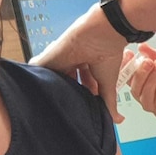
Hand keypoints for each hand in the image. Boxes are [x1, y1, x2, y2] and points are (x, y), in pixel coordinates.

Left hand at [30, 5, 127, 120]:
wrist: (103, 33)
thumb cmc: (108, 55)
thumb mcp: (107, 84)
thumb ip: (108, 102)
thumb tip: (119, 121)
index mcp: (87, 66)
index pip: (79, 85)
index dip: (79, 96)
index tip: (79, 109)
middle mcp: (72, 61)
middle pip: (65, 82)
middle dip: (66, 94)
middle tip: (65, 109)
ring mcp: (60, 58)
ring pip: (52, 77)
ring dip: (52, 88)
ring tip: (54, 102)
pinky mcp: (49, 56)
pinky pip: (38, 68)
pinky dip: (36, 79)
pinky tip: (36, 91)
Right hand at [128, 43, 155, 118]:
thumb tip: (141, 48)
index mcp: (149, 80)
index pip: (130, 77)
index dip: (125, 67)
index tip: (128, 55)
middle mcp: (152, 93)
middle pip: (134, 88)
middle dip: (139, 73)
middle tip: (148, 61)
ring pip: (143, 96)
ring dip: (150, 79)